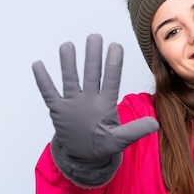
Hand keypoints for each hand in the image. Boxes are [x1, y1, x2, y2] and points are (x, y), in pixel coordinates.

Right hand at [32, 34, 158, 166]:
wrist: (84, 156)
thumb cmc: (103, 145)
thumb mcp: (120, 140)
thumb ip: (135, 131)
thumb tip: (155, 125)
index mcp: (106, 104)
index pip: (111, 80)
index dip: (113, 64)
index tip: (116, 46)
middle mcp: (89, 98)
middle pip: (91, 74)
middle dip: (92, 56)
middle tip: (94, 37)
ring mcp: (73, 103)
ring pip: (70, 79)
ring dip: (68, 64)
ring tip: (67, 46)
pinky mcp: (59, 110)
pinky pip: (49, 93)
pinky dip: (44, 81)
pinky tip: (39, 65)